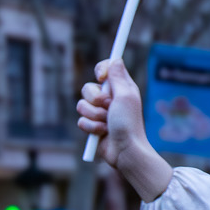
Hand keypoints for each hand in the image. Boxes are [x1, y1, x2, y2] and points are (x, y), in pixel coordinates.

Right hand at [77, 58, 171, 200]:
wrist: (125, 150)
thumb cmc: (129, 123)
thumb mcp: (125, 96)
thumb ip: (118, 77)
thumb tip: (116, 58)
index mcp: (121, 87)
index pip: (106, 68)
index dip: (101, 70)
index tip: (101, 77)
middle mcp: (110, 98)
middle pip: (88, 87)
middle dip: (95, 99)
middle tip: (108, 107)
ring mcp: (100, 112)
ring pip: (81, 105)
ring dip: (94, 116)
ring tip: (107, 123)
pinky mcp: (93, 125)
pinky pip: (81, 120)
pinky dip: (91, 127)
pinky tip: (103, 133)